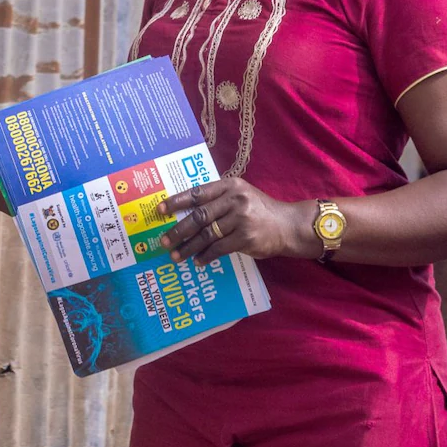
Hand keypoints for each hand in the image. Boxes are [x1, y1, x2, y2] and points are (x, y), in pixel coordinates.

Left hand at [157, 177, 315, 265]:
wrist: (288, 225)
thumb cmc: (259, 210)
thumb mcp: (241, 195)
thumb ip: (218, 199)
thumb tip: (186, 212)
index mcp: (229, 185)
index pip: (197, 193)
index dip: (176, 202)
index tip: (159, 210)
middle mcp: (234, 200)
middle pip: (199, 216)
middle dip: (178, 230)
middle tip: (164, 241)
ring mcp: (241, 219)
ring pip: (207, 235)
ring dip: (188, 247)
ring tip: (176, 255)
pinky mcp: (246, 237)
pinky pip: (219, 249)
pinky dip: (206, 256)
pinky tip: (198, 261)